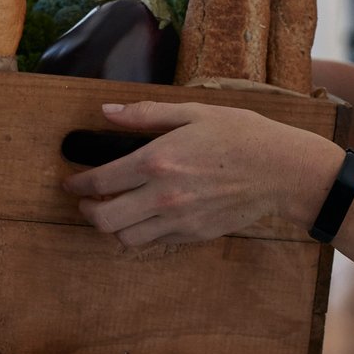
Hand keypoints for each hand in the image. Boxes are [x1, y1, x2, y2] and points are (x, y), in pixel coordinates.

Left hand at [63, 102, 344, 247]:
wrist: (281, 170)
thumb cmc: (241, 134)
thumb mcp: (193, 112)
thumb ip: (145, 114)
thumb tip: (107, 112)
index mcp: (157, 160)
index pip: (99, 181)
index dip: (77, 184)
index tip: (72, 182)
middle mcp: (162, 196)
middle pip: (104, 219)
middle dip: (87, 210)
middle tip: (86, 201)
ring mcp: (178, 220)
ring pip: (125, 238)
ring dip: (112, 226)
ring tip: (114, 210)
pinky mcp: (193, 235)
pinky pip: (154, 241)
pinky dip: (141, 232)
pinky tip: (146, 216)